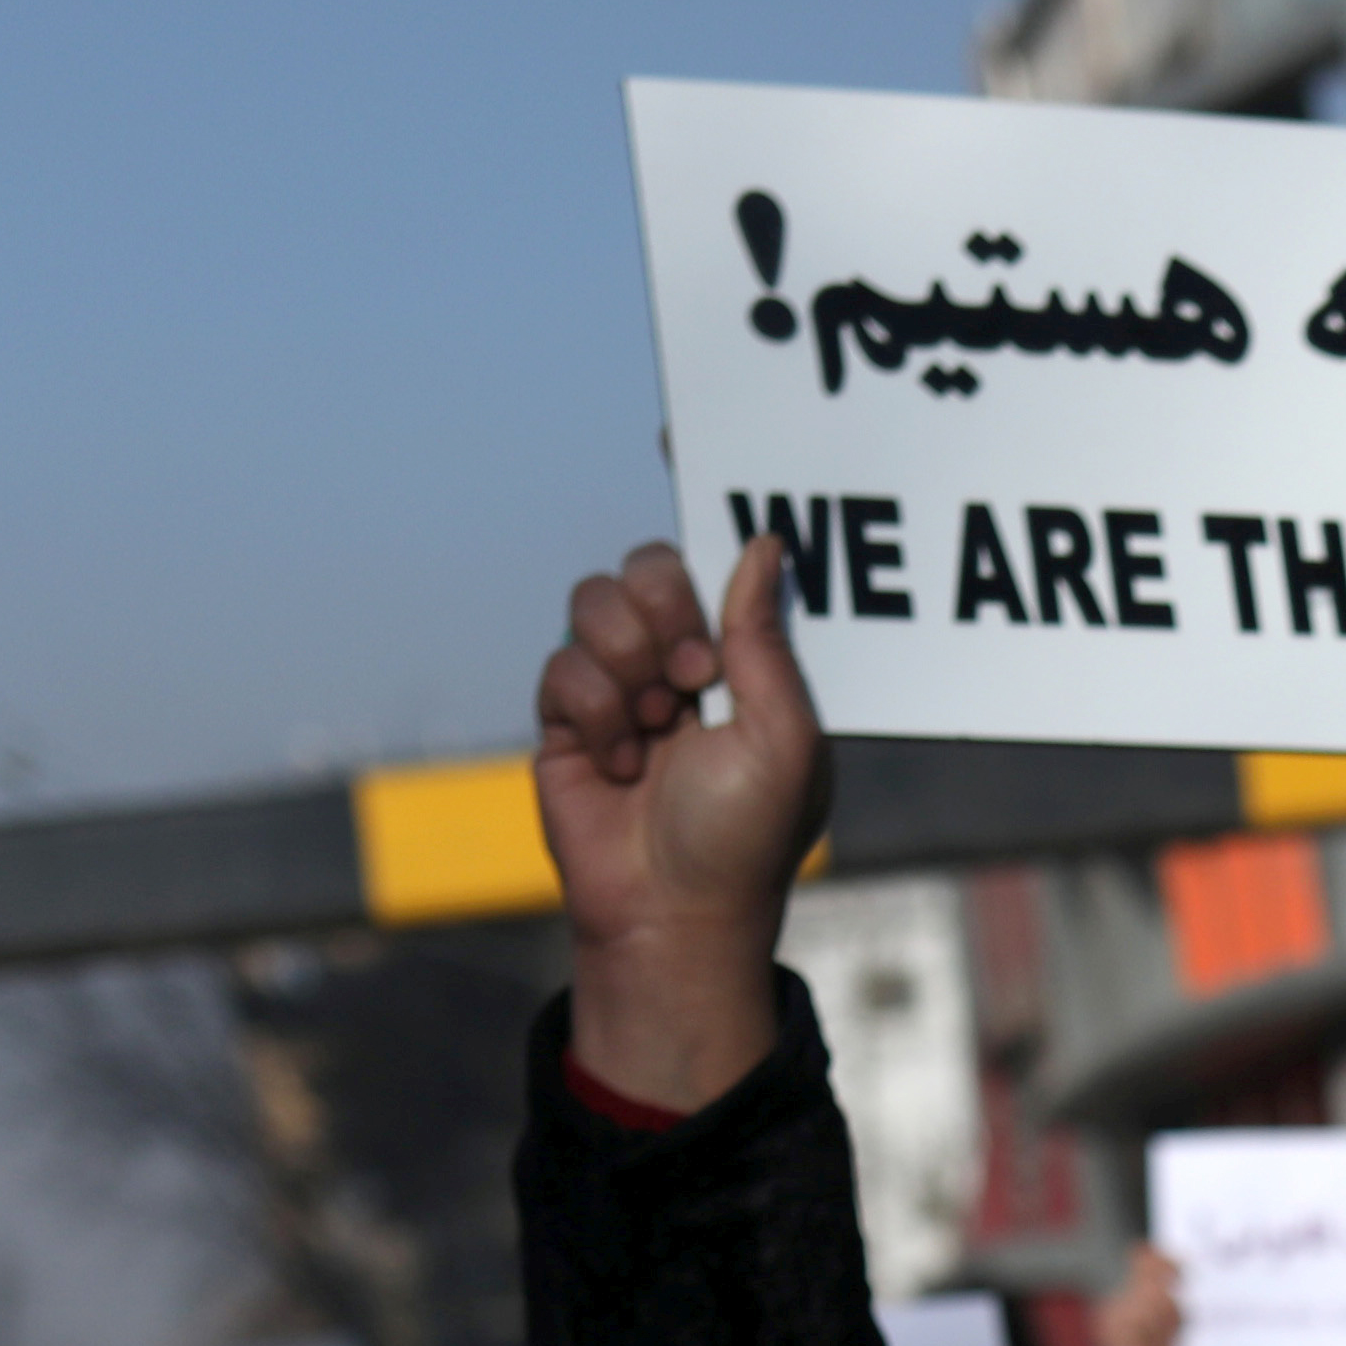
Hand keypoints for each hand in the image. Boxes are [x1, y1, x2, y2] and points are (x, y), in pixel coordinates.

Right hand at [536, 534, 827, 1119]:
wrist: (670, 916)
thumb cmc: (745, 838)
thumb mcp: (783, 735)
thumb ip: (765, 638)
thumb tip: (763, 541)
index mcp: (747, 657)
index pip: (721, 557)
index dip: (700, 493)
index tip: (680, 429)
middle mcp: (685, 659)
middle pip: (650, 563)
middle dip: (666, 612)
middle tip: (695, 679)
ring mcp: (623, 684)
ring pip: (597, 603)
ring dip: (628, 667)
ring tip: (655, 732)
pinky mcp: (567, 716)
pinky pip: (562, 663)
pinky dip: (592, 712)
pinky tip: (616, 765)